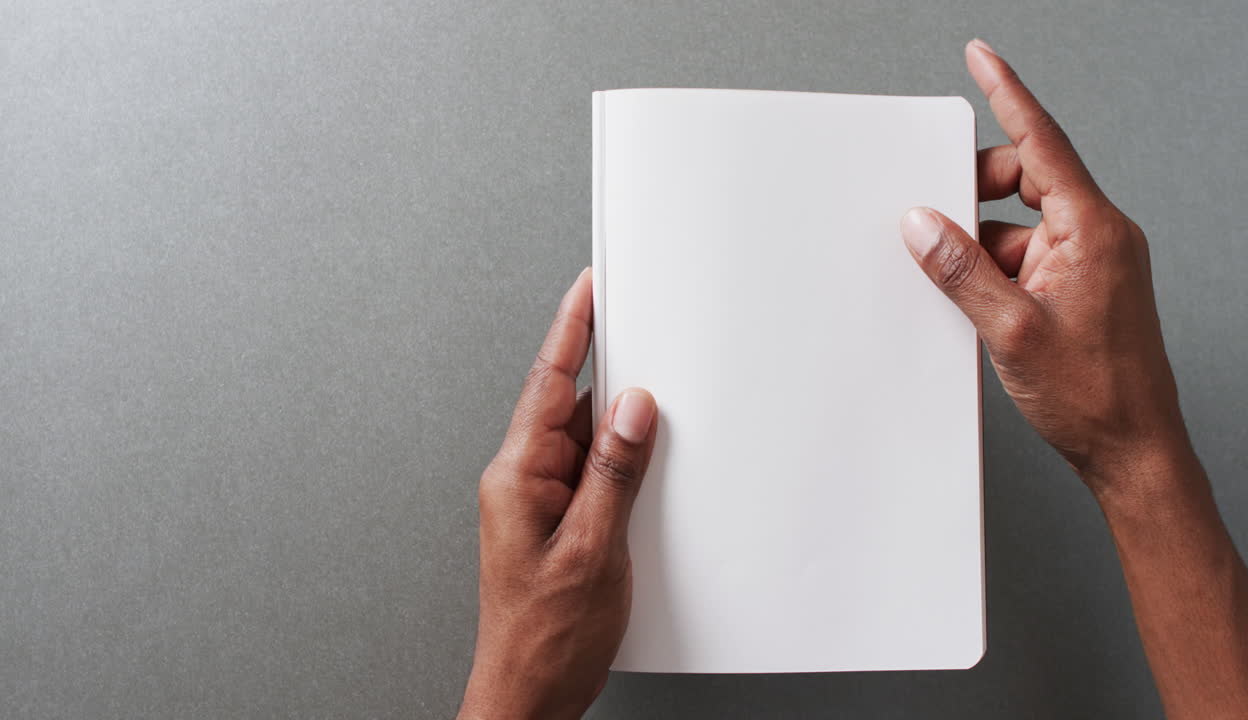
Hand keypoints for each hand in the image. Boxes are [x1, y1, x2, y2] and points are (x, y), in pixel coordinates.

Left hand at [458, 268, 657, 719]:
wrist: (528, 695)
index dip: (572, 329)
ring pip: (582, 439)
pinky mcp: (558, 523)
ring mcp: (538, 503)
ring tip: (656, 406)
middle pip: (566, 404)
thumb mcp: (593, 549)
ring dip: (616, 422)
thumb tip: (633, 410)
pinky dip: (618, 460)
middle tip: (641, 329)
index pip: (546, 383)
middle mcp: (522, 482)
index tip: (588, 287)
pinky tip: (645, 462)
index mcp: (517, 477)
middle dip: (606, 370)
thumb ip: (613, 473)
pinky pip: (590, 472)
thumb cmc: (544, 638)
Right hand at [901, 39, 1191, 495]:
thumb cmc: (1093, 394)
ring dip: (981, 241)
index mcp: (1092, 230)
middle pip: (1027, 177)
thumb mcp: (1010, 329)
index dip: (1007, 95)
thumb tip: (923, 225)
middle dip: (976, 186)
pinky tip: (974, 299)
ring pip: (1020, 222)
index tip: (981, 58)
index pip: (1042, 142)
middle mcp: (1098, 236)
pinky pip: (1027, 254)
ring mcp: (1091, 261)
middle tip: (933, 209)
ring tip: (956, 279)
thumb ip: (961, 270)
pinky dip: (994, 267)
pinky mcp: (1082, 286)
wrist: (1131, 448)